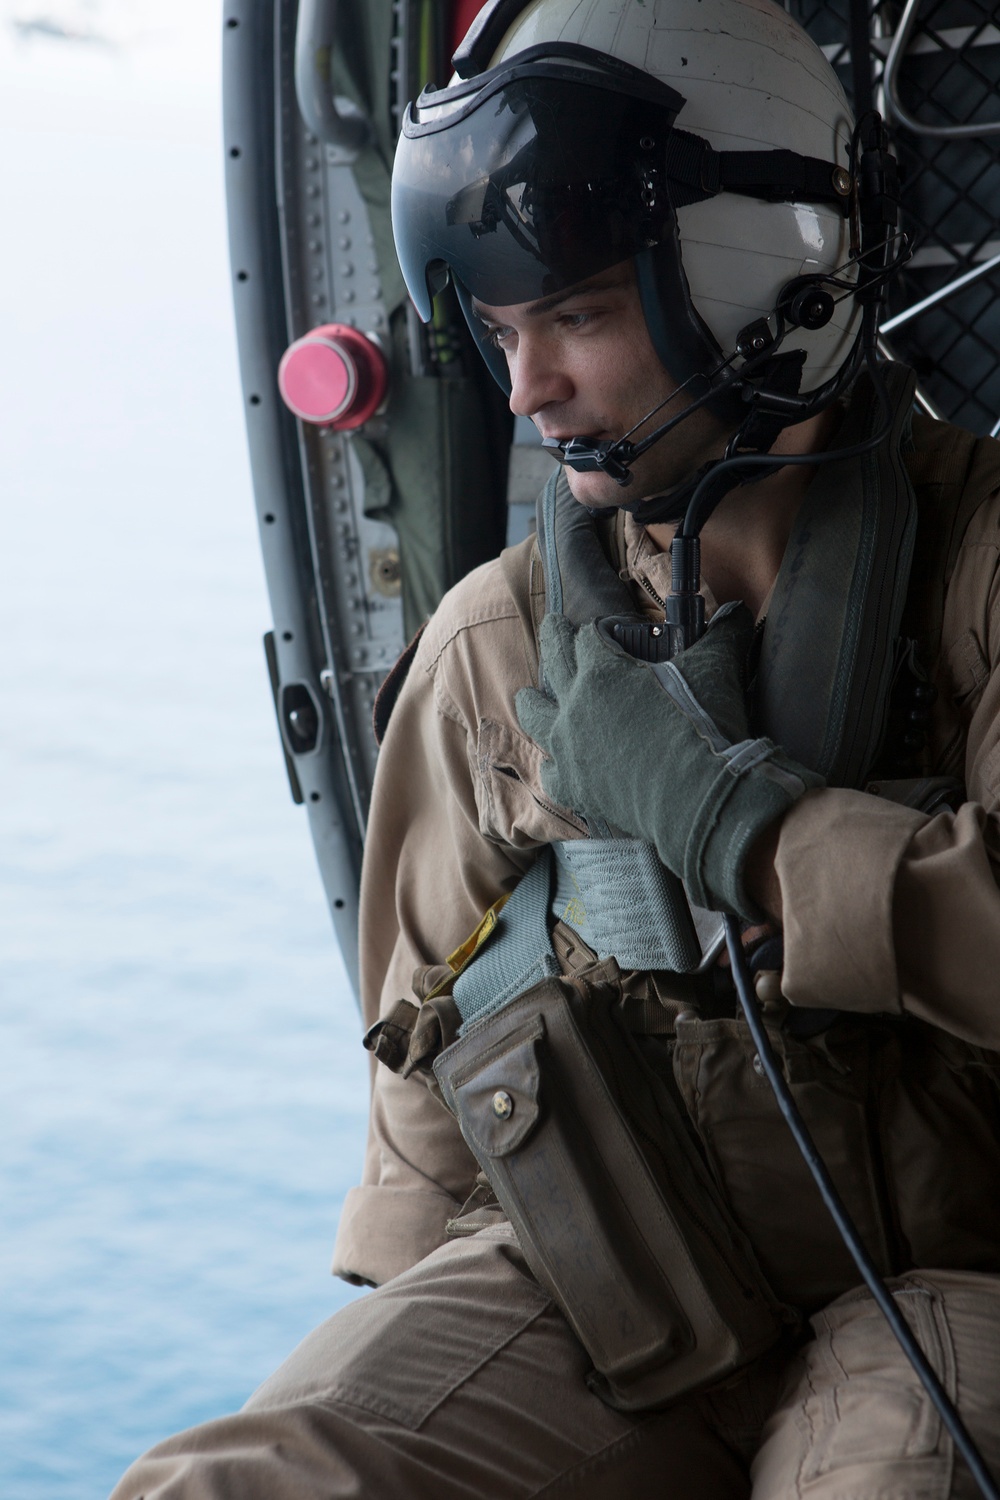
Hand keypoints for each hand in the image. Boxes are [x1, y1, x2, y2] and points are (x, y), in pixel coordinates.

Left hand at [515, 604, 822, 917]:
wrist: (699, 799)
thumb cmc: (704, 727)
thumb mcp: (718, 668)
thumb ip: (724, 634)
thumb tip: (736, 611)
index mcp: (602, 670)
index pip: (588, 636)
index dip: (599, 629)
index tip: (612, 631)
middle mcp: (574, 704)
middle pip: (553, 660)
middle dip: (555, 639)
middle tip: (553, 626)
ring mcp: (568, 747)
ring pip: (535, 715)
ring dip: (533, 701)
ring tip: (528, 695)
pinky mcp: (574, 787)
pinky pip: (550, 772)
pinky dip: (553, 765)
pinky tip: (557, 764)